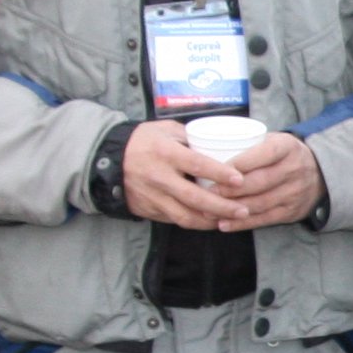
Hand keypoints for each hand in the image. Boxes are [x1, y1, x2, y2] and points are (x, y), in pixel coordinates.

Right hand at [121, 119, 247, 228]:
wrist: (108, 160)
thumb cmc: (142, 141)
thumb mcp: (165, 129)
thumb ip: (190, 137)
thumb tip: (220, 145)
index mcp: (165, 153)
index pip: (197, 165)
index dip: (220, 174)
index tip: (240, 180)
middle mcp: (159, 177)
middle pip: (195, 198)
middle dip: (222, 207)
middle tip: (244, 209)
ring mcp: (153, 197)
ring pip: (186, 216)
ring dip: (211, 221)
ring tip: (232, 220)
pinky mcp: (149, 210)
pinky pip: (175, 220)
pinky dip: (195, 223)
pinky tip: (211, 222)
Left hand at [202, 129, 323, 230]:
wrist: (318, 174)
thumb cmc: (282, 155)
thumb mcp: (273, 141)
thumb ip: (248, 144)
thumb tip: (206, 147)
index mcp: (287, 147)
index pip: (263, 154)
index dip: (239, 163)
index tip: (215, 169)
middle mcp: (294, 169)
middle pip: (260, 181)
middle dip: (232, 189)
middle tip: (208, 192)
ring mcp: (294, 193)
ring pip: (260, 203)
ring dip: (233, 208)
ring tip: (209, 210)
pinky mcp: (291, 212)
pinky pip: (264, 219)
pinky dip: (242, 223)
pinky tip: (224, 224)